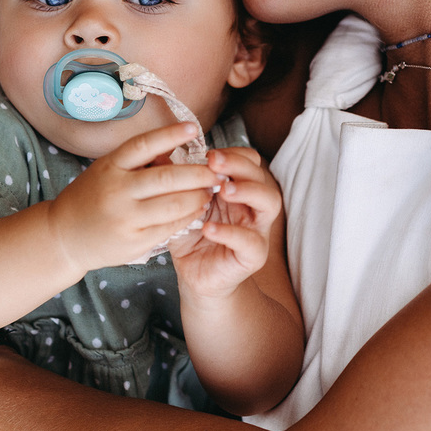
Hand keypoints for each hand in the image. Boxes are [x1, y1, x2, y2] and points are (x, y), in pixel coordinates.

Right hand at [46, 122, 223, 269]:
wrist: (64, 236)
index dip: (170, 134)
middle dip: (200, 174)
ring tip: (212, 190)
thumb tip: (177, 150)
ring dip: (200, 196)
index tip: (193, 128)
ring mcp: (125, 218)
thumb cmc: (93, 197)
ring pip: (175, 204)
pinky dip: (190, 216)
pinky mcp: (134, 241)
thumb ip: (138, 162)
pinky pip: (171, 226)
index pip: (143, 145)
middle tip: (219, 171)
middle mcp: (116, 191)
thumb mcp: (107, 170)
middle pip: (167, 178)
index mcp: (109, 166)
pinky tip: (199, 209)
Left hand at [167, 147, 283, 299]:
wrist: (195, 276)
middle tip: (214, 162)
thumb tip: (160, 156)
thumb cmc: (191, 237)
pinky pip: (250, 241)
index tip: (209, 154)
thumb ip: (178, 184)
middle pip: (261, 176)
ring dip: (248, 191)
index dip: (233, 154)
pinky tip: (210, 229)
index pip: (249, 161)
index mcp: (239, 189)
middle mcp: (253, 206)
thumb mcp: (182, 206)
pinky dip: (230, 233)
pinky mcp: (254, 255)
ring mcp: (258, 230)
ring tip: (223, 190)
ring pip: (270, 202)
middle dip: (239, 165)